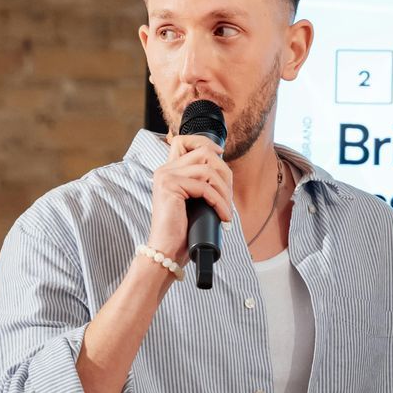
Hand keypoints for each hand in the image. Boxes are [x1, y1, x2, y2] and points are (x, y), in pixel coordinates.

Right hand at [147, 133, 233, 261]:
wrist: (167, 251)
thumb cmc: (181, 231)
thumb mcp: (193, 201)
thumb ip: (200, 184)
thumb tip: (224, 173)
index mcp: (168, 171)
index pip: (182, 141)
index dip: (204, 142)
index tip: (220, 154)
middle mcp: (164, 170)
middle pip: (203, 153)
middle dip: (224, 173)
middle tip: (228, 197)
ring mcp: (166, 177)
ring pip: (208, 169)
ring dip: (224, 191)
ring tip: (226, 209)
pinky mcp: (170, 186)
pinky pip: (205, 187)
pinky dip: (219, 202)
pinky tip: (223, 216)